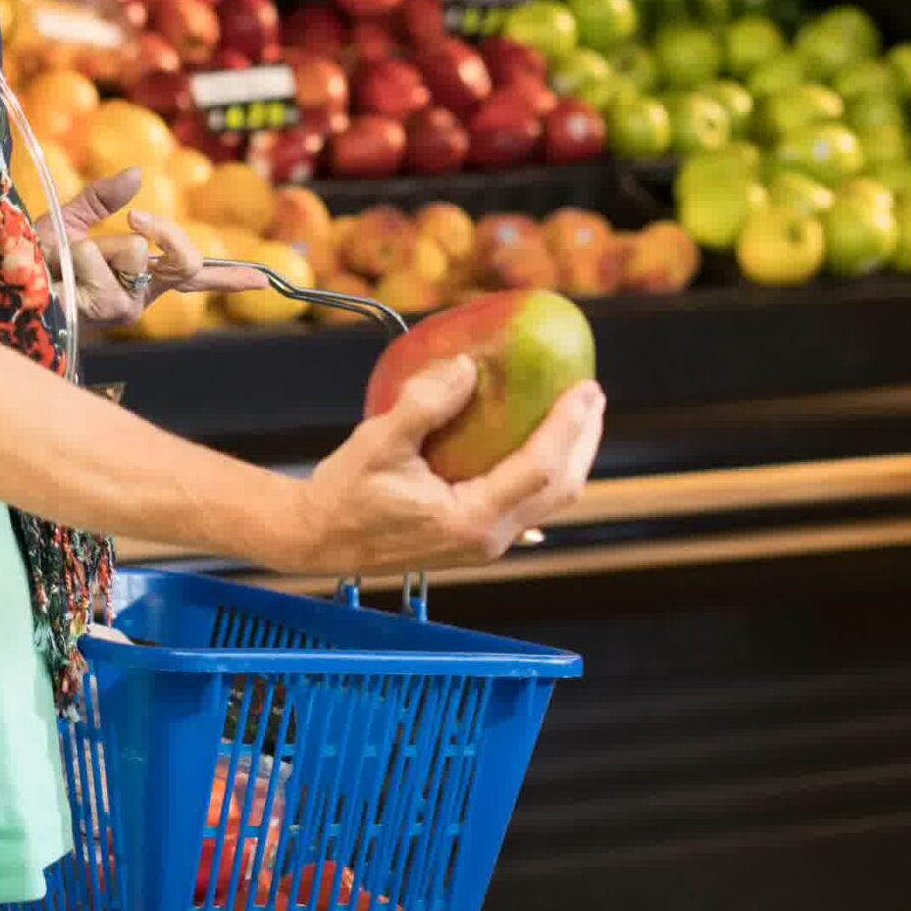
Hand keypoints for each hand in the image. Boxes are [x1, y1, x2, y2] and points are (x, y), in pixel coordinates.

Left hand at [41, 167, 265, 324]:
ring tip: (63, 260)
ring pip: (134, 251)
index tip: (263, 278)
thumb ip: (105, 197)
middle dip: (162, 230)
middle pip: (183, 257)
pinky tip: (58, 271)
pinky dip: (77, 253)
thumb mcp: (72, 218)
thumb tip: (138, 174)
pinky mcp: (105, 312)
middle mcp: (139, 295)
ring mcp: (125, 307)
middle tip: (136, 218)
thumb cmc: (32, 257)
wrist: (0, 279)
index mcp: (139, 276)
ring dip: (93, 246)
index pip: (192, 275)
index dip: (229, 277)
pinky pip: (104, 260)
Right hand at [281, 368, 604, 576]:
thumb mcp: (379, 443)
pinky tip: (543, 450)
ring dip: (570, 457)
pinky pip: (527, 506)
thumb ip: (424, 405)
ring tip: (577, 416)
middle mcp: (488, 538)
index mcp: (471, 518)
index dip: (568, 426)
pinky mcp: (475, 538)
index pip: (540, 469)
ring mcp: (484, 543)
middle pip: (560, 490)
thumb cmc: (344, 494)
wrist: (319, 539)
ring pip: (548, 501)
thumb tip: (466, 367)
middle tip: (591, 395)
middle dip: (583, 440)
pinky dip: (545, 474)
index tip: (586, 388)